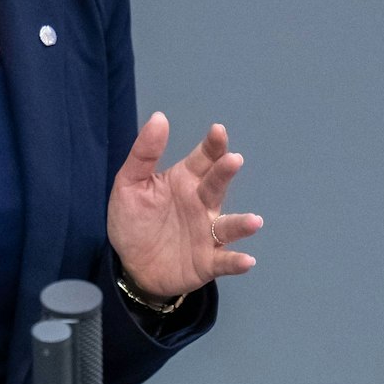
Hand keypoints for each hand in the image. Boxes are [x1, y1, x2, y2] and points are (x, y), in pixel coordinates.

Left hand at [107, 112, 261, 298]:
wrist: (131, 266)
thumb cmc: (134, 221)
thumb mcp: (129, 184)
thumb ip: (144, 153)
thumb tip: (159, 117)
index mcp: (185, 181)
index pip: (204, 159)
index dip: (212, 145)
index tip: (218, 131)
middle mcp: (202, 204)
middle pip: (217, 185)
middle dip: (225, 173)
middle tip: (233, 160)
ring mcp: (207, 233)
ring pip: (227, 226)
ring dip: (241, 224)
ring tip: (254, 221)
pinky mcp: (206, 262)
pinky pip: (223, 261)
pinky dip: (236, 261)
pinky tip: (247, 260)